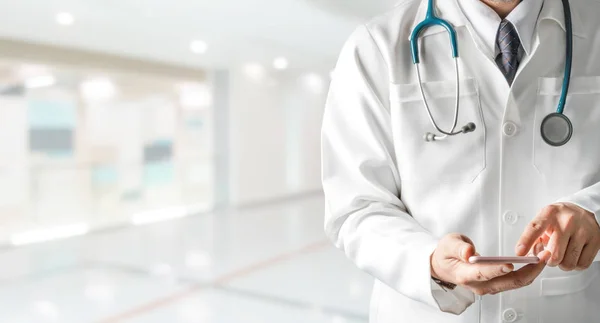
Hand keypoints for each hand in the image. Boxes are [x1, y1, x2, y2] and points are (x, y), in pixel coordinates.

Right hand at [431, 233, 550, 294]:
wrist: (443, 266)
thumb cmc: (446, 254)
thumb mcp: (448, 244)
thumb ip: (459, 247)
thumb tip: (469, 252)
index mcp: (465, 274)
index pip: (484, 273)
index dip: (498, 269)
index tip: (510, 263)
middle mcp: (479, 285)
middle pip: (509, 281)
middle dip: (529, 269)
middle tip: (542, 255)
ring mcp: (488, 287)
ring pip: (516, 283)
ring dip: (532, 270)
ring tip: (542, 255)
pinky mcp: (495, 285)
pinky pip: (515, 281)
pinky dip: (527, 271)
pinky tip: (534, 260)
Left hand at [516, 203, 599, 270]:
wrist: (583, 209)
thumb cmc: (559, 218)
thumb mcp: (544, 220)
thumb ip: (533, 236)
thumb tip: (525, 254)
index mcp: (550, 214)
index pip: (535, 228)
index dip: (526, 242)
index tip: (519, 253)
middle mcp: (567, 221)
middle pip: (554, 254)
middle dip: (549, 260)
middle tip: (551, 254)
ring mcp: (583, 230)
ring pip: (568, 262)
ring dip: (562, 264)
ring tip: (563, 253)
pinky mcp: (596, 240)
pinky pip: (582, 264)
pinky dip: (575, 264)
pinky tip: (573, 254)